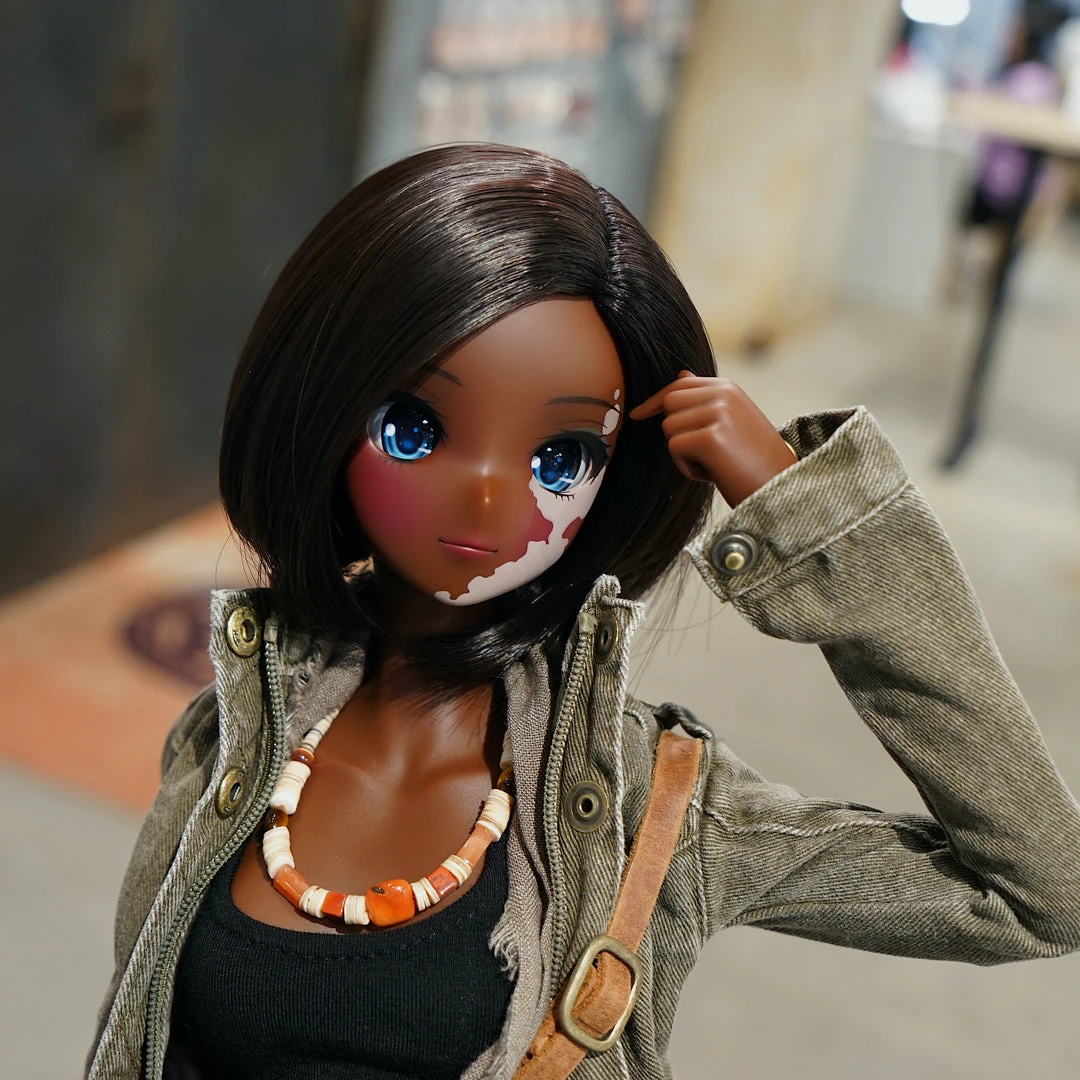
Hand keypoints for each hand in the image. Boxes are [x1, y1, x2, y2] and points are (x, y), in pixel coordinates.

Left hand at [629, 373, 795, 506]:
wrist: (782, 490)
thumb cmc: (753, 461)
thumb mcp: (731, 422)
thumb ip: (705, 400)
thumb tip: (680, 374)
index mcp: (728, 388)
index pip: (679, 385)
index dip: (655, 402)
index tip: (637, 414)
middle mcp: (724, 394)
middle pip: (669, 403)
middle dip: (675, 431)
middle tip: (702, 453)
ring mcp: (719, 413)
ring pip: (669, 427)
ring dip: (683, 453)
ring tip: (715, 464)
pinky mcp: (712, 437)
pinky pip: (674, 448)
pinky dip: (688, 468)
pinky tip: (715, 473)